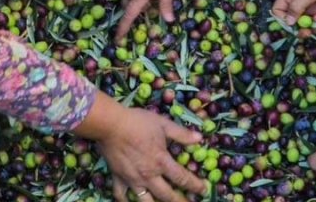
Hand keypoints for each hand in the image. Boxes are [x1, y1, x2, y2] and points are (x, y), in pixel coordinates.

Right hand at [77, 94, 206, 201]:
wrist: (111, 125)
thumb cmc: (138, 122)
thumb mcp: (163, 124)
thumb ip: (181, 134)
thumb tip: (200, 139)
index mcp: (161, 161)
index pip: (182, 178)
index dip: (195, 186)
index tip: (204, 190)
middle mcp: (149, 175)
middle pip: (167, 196)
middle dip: (181, 201)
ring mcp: (133, 179)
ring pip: (146, 201)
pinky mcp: (118, 178)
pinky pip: (122, 195)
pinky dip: (127, 201)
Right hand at [272, 0, 315, 30]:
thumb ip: (297, 6)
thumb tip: (288, 22)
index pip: (279, 9)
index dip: (281, 19)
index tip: (290, 24)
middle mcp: (301, 3)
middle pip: (293, 22)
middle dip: (299, 29)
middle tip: (306, 32)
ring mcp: (313, 8)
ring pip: (308, 26)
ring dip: (314, 26)